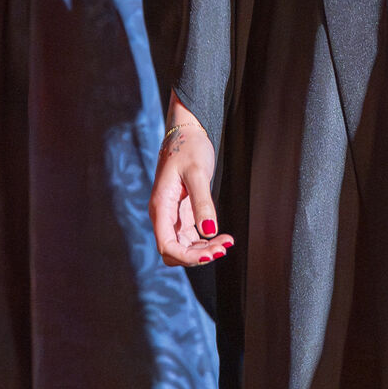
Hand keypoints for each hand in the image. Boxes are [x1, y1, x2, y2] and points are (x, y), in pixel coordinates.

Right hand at [149, 98, 232, 267]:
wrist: (187, 132)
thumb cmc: (189, 148)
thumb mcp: (198, 173)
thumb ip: (202, 203)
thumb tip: (209, 232)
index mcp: (160, 207)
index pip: (167, 245)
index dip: (187, 256)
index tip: (212, 254)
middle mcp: (163, 215)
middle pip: (174, 251)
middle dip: (197, 255)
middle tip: (224, 247)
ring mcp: (172, 216)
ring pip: (183, 246)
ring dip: (204, 250)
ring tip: (227, 242)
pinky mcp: (182, 213)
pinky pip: (191, 237)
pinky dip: (206, 241)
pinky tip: (223, 237)